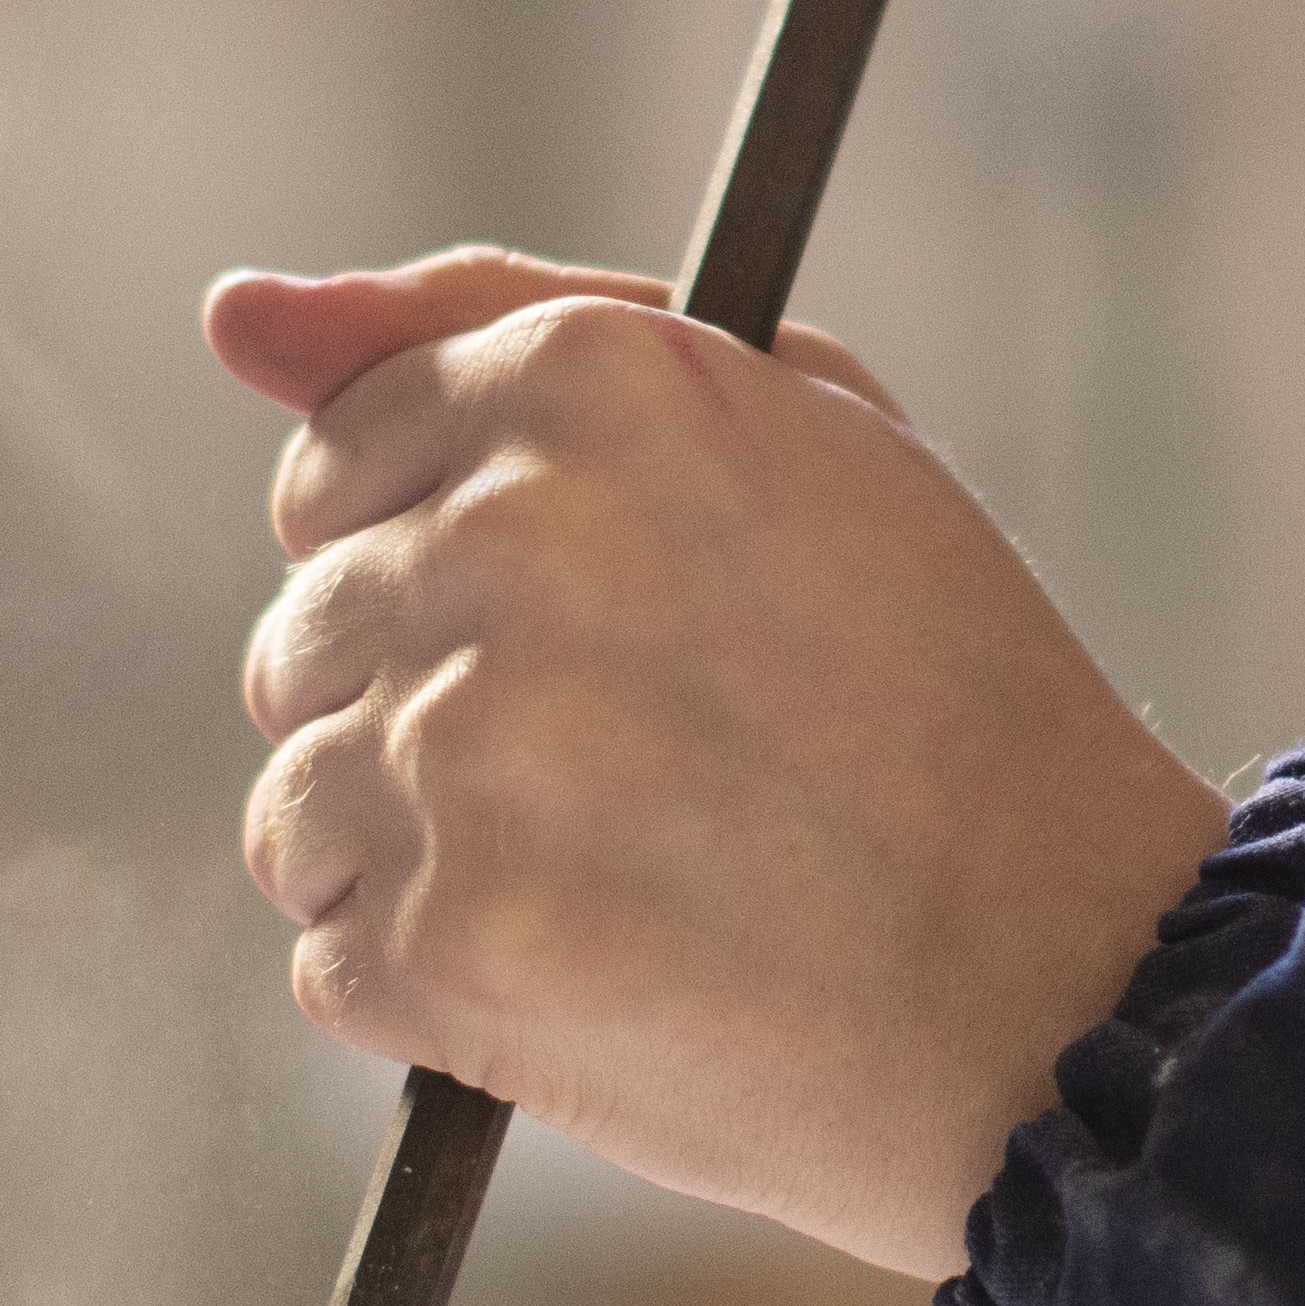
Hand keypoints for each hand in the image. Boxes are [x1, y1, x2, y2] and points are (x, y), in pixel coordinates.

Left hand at [211, 252, 1229, 1283]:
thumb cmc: (947, 695)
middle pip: (305, 632)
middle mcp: (501, 546)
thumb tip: (235, 316)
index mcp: (583, 389)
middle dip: (423, 705)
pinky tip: (595, 973)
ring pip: (297, 801)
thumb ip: (495, 325)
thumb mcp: (792, 423)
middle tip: (620, 774)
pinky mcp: (442, 944)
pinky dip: (436, 989)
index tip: (553, 624)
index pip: (342, 453)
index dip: (435, 550)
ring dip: (417, 856)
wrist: (1069, 980)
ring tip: (613, 882)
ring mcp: (460, 752)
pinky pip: (333, 958)